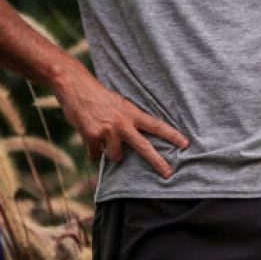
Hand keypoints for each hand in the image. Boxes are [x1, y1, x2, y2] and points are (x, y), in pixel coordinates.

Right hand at [53, 65, 189, 178]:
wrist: (75, 85)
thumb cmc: (97, 95)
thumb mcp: (119, 103)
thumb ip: (128, 119)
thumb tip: (132, 141)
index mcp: (132, 112)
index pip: (156, 125)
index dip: (172, 135)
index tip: (186, 143)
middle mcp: (122, 122)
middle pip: (144, 147)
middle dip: (157, 161)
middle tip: (169, 174)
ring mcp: (108, 131)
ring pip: (116, 156)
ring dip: (111, 153)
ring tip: (105, 140)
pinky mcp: (92, 137)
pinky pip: (95, 155)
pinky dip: (93, 151)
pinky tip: (89, 139)